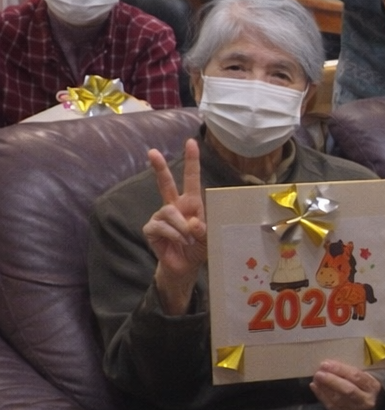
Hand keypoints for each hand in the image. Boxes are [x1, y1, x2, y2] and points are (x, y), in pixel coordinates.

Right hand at [144, 139, 206, 314]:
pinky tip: (179, 241)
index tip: (191, 142)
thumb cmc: (199, 247)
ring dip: (181, 226)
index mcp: (191, 203)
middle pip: (165, 183)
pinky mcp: (151, 229)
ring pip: (168, 211)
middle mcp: (174, 206)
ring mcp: (160, 216)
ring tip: (189, 238)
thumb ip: (204, 228)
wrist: (186, 266)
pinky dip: (173, 234)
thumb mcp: (209, 237)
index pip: (191, 178)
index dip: (191, 161)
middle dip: (159, 168)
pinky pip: (161, 226)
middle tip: (152, 152)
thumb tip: (193, 223)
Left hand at [310, 360, 381, 409]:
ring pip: (338, 400)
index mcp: (372, 386)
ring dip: (324, 389)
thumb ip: (349, 372)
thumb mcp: (363, 377)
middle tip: (319, 373)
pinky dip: (322, 396)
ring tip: (316, 379)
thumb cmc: (364, 387)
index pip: (356, 376)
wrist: (372, 407)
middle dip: (331, 380)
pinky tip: (315, 387)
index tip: (326, 364)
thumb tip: (329, 365)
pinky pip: (332, 407)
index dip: (340, 370)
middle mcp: (366, 400)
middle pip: (348, 390)